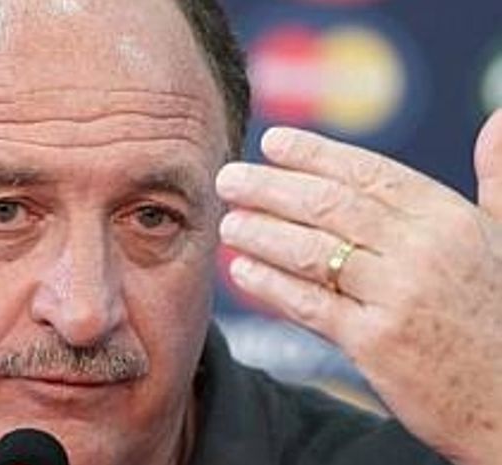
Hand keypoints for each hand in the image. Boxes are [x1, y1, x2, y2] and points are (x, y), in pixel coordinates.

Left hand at [215, 111, 501, 464]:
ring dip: (260, 232)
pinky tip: (241, 270)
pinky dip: (270, 284)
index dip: (312, 153)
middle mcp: (420, 249)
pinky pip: (309, 304)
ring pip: (311, 251)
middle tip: (227, 178)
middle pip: (327, 205)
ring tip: (227, 222)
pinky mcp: (375, 343)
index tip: (270, 143)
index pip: (366, 171)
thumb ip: (496, 180)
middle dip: (269, 187)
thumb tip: (496, 119)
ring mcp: (396, 296)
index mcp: (447, 217)